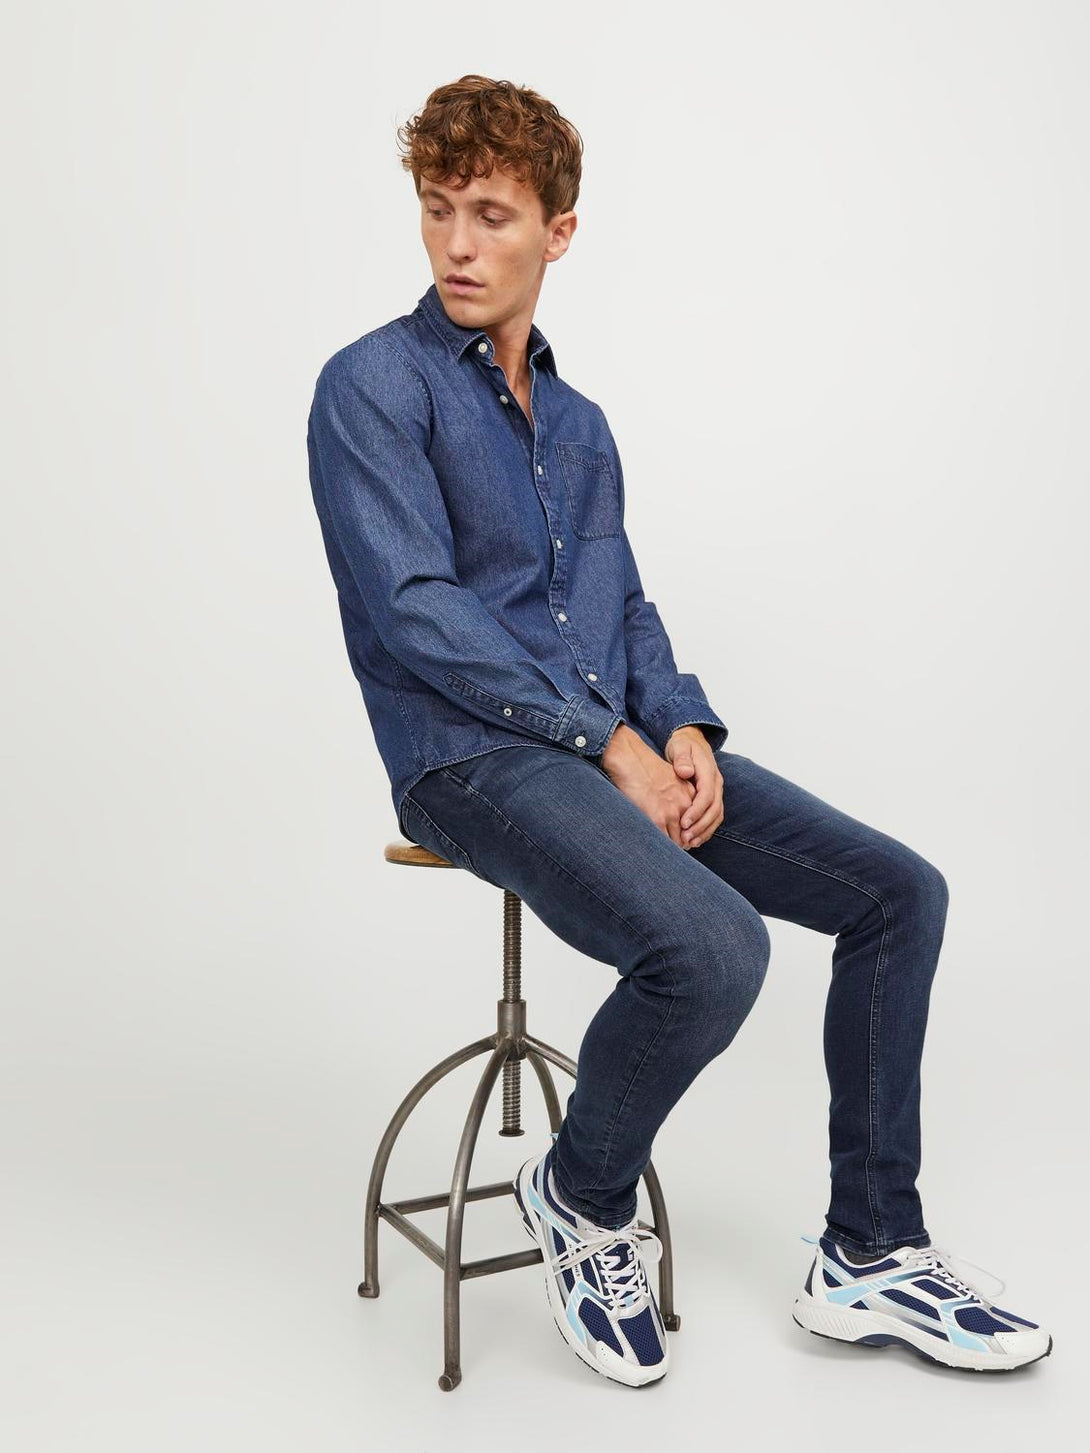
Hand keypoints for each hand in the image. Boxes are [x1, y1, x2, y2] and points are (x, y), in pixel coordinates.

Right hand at [600, 723, 696, 847]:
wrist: (631, 760)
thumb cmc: (644, 768)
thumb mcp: (671, 778)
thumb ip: (679, 795)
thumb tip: (676, 813)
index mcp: (690, 796)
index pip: (697, 824)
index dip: (689, 837)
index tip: (681, 843)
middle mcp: (685, 806)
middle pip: (689, 836)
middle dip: (682, 846)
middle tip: (672, 854)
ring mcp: (672, 813)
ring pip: (677, 842)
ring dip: (671, 850)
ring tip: (662, 855)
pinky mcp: (657, 818)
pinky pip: (663, 841)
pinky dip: (660, 848)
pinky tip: (653, 849)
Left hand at [664, 726, 723, 848]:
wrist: (692, 740)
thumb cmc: (683, 745)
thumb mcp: (680, 746)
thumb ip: (682, 759)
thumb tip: (686, 772)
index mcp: (709, 771)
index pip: (707, 795)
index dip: (696, 811)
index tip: (683, 823)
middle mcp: (716, 783)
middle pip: (714, 809)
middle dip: (700, 826)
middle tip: (685, 838)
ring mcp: (716, 791)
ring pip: (716, 816)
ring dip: (704, 831)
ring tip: (689, 843)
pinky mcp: (713, 797)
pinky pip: (714, 817)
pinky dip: (706, 829)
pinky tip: (695, 839)